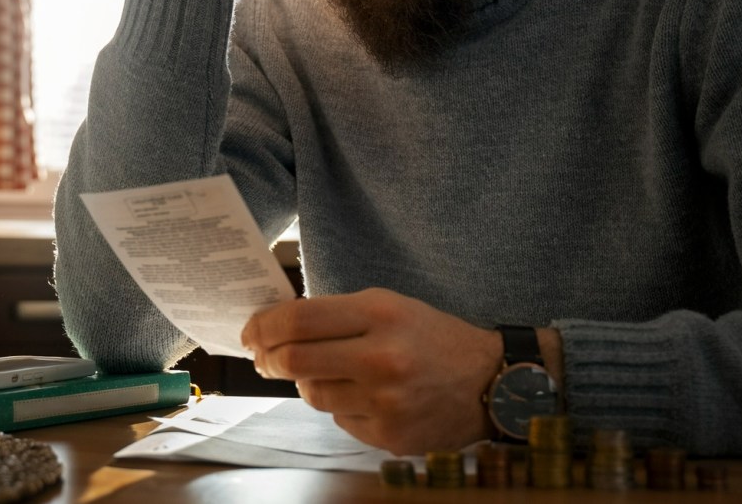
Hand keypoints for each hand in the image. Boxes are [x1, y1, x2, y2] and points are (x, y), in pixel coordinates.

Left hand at [240, 288, 503, 454]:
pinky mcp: (389, 436)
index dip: (264, 326)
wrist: (490, 382)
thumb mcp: (389, 306)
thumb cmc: (431, 336)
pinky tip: (362, 395)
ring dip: (308, 381)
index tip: (251, 331)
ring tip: (330, 371)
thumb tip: (278, 326)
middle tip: (262, 357)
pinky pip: (339, 420)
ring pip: (313, 394)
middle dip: (267, 359)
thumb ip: (336, 313)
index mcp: (380, 314)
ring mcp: (385, 403)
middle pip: (295, 361)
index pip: (300, 319)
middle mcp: (381, 358)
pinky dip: (340, 405)